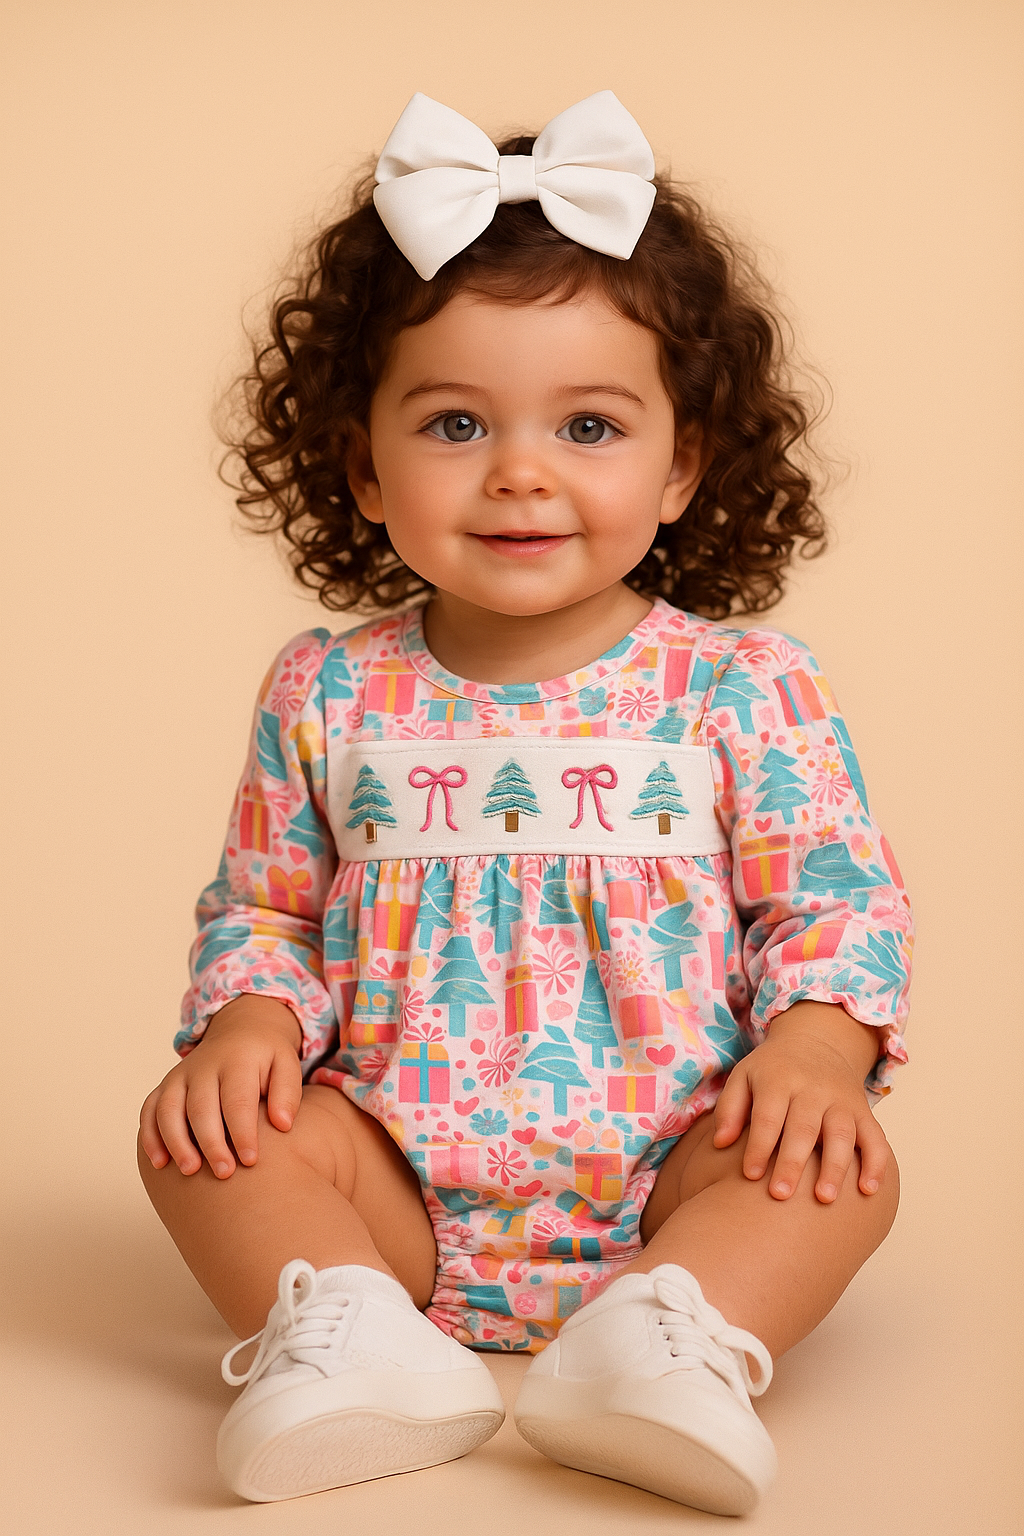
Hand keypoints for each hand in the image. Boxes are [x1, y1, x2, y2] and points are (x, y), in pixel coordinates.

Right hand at [139, 996, 301, 1178]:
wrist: (241, 1030)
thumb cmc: (267, 1057)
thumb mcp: (286, 1065)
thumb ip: (287, 1093)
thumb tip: (284, 1124)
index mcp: (237, 1061)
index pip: (237, 1100)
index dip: (242, 1132)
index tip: (251, 1161)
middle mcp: (204, 1066)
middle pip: (200, 1107)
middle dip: (210, 1143)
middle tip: (224, 1173)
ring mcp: (180, 1075)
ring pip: (169, 1108)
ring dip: (176, 1142)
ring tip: (190, 1172)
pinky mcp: (165, 1085)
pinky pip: (149, 1110)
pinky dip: (150, 1136)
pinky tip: (159, 1163)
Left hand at [712, 1001, 889, 1203]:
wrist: (817, 1041)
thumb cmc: (772, 1069)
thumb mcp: (744, 1076)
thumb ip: (730, 1108)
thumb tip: (720, 1144)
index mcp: (779, 1079)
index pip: (768, 1116)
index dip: (759, 1146)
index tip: (750, 1176)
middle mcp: (813, 1089)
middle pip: (804, 1128)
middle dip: (792, 1163)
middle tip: (780, 1195)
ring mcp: (841, 1101)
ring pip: (842, 1135)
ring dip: (835, 1168)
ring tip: (824, 1199)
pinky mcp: (863, 1111)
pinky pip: (875, 1138)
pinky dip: (876, 1164)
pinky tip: (869, 1190)